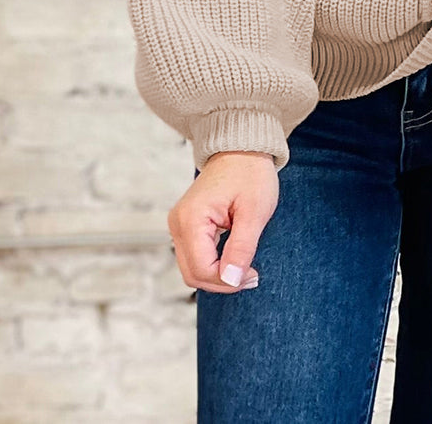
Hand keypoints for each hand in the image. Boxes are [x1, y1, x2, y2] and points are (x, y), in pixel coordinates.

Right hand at [168, 150, 278, 293]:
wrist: (241, 149)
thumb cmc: (250, 174)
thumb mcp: (254, 211)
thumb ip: (241, 248)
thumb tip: (231, 280)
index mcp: (191, 218)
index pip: (202, 269)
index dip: (228, 280)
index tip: (253, 274)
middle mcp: (177, 223)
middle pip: (193, 275)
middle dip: (222, 282)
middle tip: (252, 275)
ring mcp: (178, 225)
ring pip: (192, 269)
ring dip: (218, 275)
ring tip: (245, 266)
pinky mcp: (185, 226)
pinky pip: (195, 257)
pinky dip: (213, 264)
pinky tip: (234, 257)